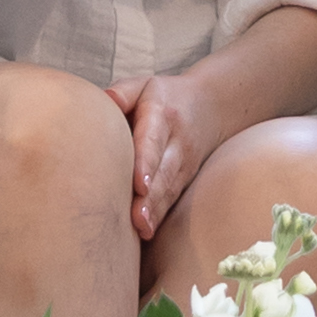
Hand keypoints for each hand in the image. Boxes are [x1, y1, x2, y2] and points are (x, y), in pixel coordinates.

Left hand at [127, 73, 230, 253]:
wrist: (212, 105)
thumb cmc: (165, 97)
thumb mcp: (145, 85)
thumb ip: (123, 92)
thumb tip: (104, 101)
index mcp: (163, 115)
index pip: (154, 141)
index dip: (146, 163)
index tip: (139, 184)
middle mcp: (177, 142)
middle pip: (163, 172)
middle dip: (150, 197)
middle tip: (136, 219)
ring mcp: (184, 163)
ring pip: (169, 189)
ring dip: (155, 211)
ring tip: (142, 229)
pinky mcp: (185, 179)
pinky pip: (172, 198)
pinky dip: (161, 216)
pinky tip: (147, 232)